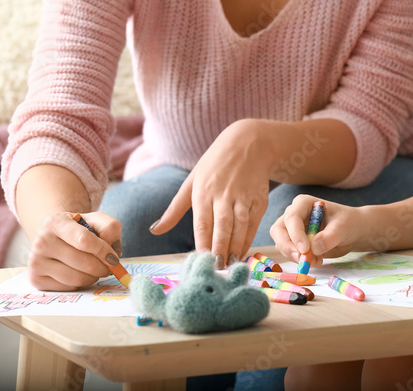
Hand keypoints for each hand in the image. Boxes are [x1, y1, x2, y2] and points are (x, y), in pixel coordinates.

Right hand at [26, 211, 122, 290]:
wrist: (55, 238)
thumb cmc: (79, 230)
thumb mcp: (96, 220)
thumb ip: (110, 228)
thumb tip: (113, 250)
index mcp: (56, 222)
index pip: (84, 240)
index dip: (103, 251)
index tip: (113, 258)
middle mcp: (41, 241)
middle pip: (84, 262)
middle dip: (103, 267)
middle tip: (108, 266)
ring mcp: (36, 261)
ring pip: (77, 278)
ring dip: (93, 277)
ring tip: (95, 269)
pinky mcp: (35, 279)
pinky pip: (68, 288)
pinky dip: (81, 284)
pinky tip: (80, 273)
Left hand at [151, 120, 271, 267]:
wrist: (248, 143)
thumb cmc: (214, 164)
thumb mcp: (191, 182)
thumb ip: (174, 210)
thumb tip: (154, 231)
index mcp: (203, 191)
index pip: (202, 222)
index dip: (202, 243)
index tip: (200, 261)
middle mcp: (223, 194)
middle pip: (221, 226)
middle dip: (219, 249)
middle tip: (217, 269)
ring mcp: (243, 196)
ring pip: (239, 226)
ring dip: (236, 247)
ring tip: (230, 264)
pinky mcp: (259, 198)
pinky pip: (253, 223)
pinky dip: (248, 238)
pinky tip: (243, 251)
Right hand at [270, 195, 368, 266]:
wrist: (351, 232)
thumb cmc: (347, 223)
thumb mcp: (343, 227)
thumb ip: (330, 236)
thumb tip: (314, 248)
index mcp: (303, 203)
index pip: (292, 217)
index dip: (295, 234)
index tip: (305, 250)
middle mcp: (293, 215)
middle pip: (278, 230)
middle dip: (287, 246)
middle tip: (301, 260)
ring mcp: (292, 230)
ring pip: (281, 244)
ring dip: (295, 256)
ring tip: (317, 261)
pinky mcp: (295, 243)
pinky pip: (290, 254)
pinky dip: (301, 261)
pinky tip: (317, 261)